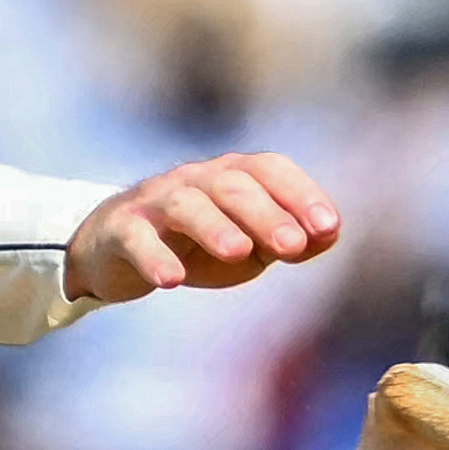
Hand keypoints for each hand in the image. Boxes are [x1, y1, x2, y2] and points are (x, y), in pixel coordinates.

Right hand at [66, 151, 340, 306]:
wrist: (117, 249)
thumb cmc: (196, 245)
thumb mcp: (251, 245)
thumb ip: (290, 240)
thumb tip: (331, 234)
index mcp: (231, 178)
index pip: (269, 170)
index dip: (300, 193)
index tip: (328, 227)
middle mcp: (195, 181)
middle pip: (232, 185)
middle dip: (266, 214)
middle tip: (292, 246)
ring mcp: (154, 202)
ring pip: (185, 203)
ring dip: (214, 226)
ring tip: (238, 253)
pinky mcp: (120, 229)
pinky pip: (135, 237)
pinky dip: (153, 256)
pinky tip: (171, 280)